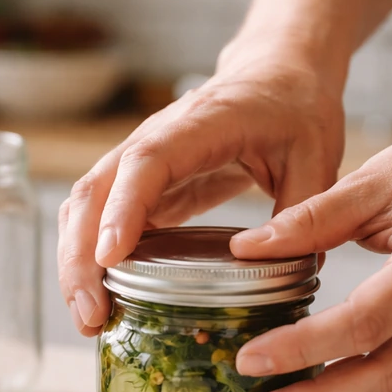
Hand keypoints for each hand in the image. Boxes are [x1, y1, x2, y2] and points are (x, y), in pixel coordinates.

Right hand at [57, 46, 344, 335]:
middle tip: (93, 315)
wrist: (275, 71)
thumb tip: (289, 270)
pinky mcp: (138, 186)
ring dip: (76, 264)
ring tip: (90, 321)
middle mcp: (154, 139)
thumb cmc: (293, 106)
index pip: (145, 164)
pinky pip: (98, 219)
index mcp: (200, 125)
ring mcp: (137, 161)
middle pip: (94, 192)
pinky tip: (101, 300)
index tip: (110, 259)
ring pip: (84, 208)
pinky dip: (90, 259)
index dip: (123, 210)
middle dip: (81, 257)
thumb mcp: (315, 156)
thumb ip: (302, 212)